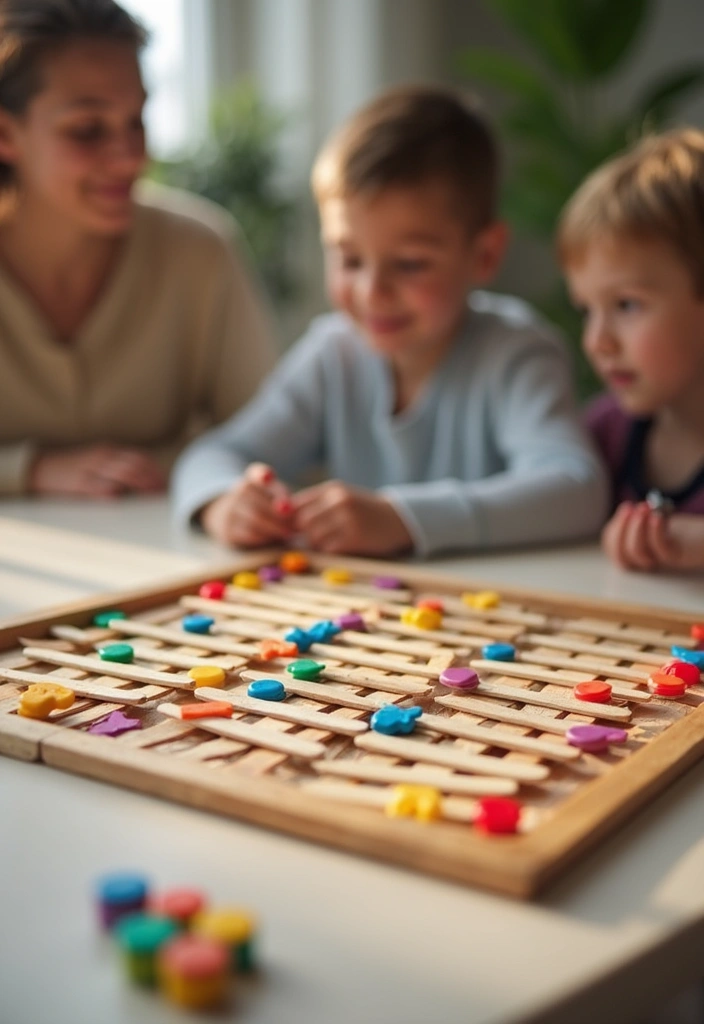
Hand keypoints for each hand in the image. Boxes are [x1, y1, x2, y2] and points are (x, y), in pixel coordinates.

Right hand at [28, 445, 166, 497]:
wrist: (43, 468)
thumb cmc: (75, 468)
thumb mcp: (98, 462)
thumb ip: (118, 467)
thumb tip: (143, 479)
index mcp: (108, 451)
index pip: (139, 457)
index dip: (154, 470)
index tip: (164, 481)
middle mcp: (102, 457)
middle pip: (134, 466)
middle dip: (151, 479)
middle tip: (161, 492)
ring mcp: (91, 469)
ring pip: (121, 474)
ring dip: (140, 486)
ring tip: (150, 495)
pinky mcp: (79, 483)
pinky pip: (100, 487)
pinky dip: (114, 492)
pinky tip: (124, 499)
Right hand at [200, 462, 292, 547]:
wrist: (230, 515)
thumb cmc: (263, 503)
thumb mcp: (274, 495)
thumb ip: (283, 499)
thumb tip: (291, 513)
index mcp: (253, 478)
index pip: (257, 473)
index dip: (262, 474)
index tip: (268, 477)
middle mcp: (239, 490)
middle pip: (262, 503)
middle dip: (281, 517)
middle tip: (295, 526)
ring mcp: (230, 508)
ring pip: (256, 519)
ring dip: (275, 528)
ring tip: (288, 533)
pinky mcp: (227, 528)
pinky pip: (249, 533)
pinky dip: (264, 537)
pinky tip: (273, 538)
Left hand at [291, 481, 412, 555]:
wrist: (398, 518)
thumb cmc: (364, 509)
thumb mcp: (341, 497)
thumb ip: (316, 504)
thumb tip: (285, 519)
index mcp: (332, 489)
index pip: (297, 504)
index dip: (291, 519)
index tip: (295, 527)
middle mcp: (339, 501)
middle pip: (302, 522)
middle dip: (302, 533)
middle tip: (310, 537)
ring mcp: (348, 519)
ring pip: (314, 537)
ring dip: (316, 543)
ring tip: (329, 539)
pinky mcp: (356, 538)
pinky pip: (328, 548)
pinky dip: (329, 550)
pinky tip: (340, 545)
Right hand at [601, 501, 703, 571]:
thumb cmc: (686, 531)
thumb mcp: (660, 525)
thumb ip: (641, 522)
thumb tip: (626, 512)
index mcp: (640, 553)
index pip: (614, 548)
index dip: (615, 529)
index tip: (625, 508)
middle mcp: (648, 560)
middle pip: (621, 553)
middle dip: (620, 528)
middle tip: (629, 507)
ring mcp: (661, 560)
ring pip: (636, 552)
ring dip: (636, 527)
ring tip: (645, 507)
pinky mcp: (677, 557)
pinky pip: (660, 548)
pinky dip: (654, 531)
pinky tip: (657, 516)